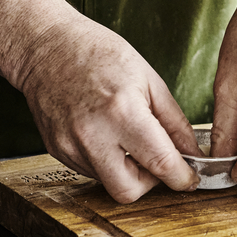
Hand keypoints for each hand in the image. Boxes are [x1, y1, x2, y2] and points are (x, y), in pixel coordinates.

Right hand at [0, 0, 200, 202]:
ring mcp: (70, 146)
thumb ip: (174, 121)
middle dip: (150, 182)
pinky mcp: (57, 150)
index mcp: (123, 112)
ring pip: (108, 183)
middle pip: (129, 191)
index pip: (161, 164)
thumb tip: (193, 153)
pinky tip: (105, 134)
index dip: (182, 178)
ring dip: (127, 171)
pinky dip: (106, 162)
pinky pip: (90, 171)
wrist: (44, 45)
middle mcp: (93, 135)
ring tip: (127, 138)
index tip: (189, 178)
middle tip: (156, 158)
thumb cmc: (97, 53)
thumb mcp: (148, 79)